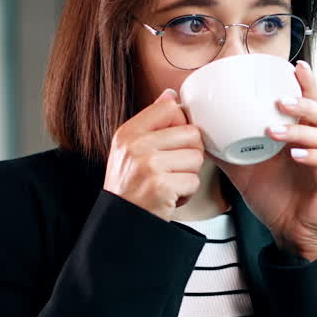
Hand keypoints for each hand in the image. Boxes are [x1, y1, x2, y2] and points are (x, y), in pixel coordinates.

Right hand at [104, 88, 205, 220]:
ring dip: (189, 175)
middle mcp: (136, 145)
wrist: (120, 221)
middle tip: (172, 169)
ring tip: (170, 183)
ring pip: (196, 158)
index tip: (172, 143)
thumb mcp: (129, 149)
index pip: (169, 108)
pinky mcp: (161, 185)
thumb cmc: (128, 186)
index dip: (180, 126)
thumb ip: (151, 121)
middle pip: (191, 134)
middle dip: (189, 154)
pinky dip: (187, 193)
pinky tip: (170, 197)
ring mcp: (149, 165)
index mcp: (128, 132)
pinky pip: (194, 181)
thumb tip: (170, 95)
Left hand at [211, 60, 316, 261]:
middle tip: (279, 100)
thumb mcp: (244, 171)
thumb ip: (226, 151)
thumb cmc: (274, 198)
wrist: (291, 234)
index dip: (305, 84)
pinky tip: (296, 155)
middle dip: (302, 102)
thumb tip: (199, 132)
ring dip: (298, 130)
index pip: (307, 104)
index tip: (294, 66)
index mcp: (300, 136)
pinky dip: (313, 156)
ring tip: (273, 130)